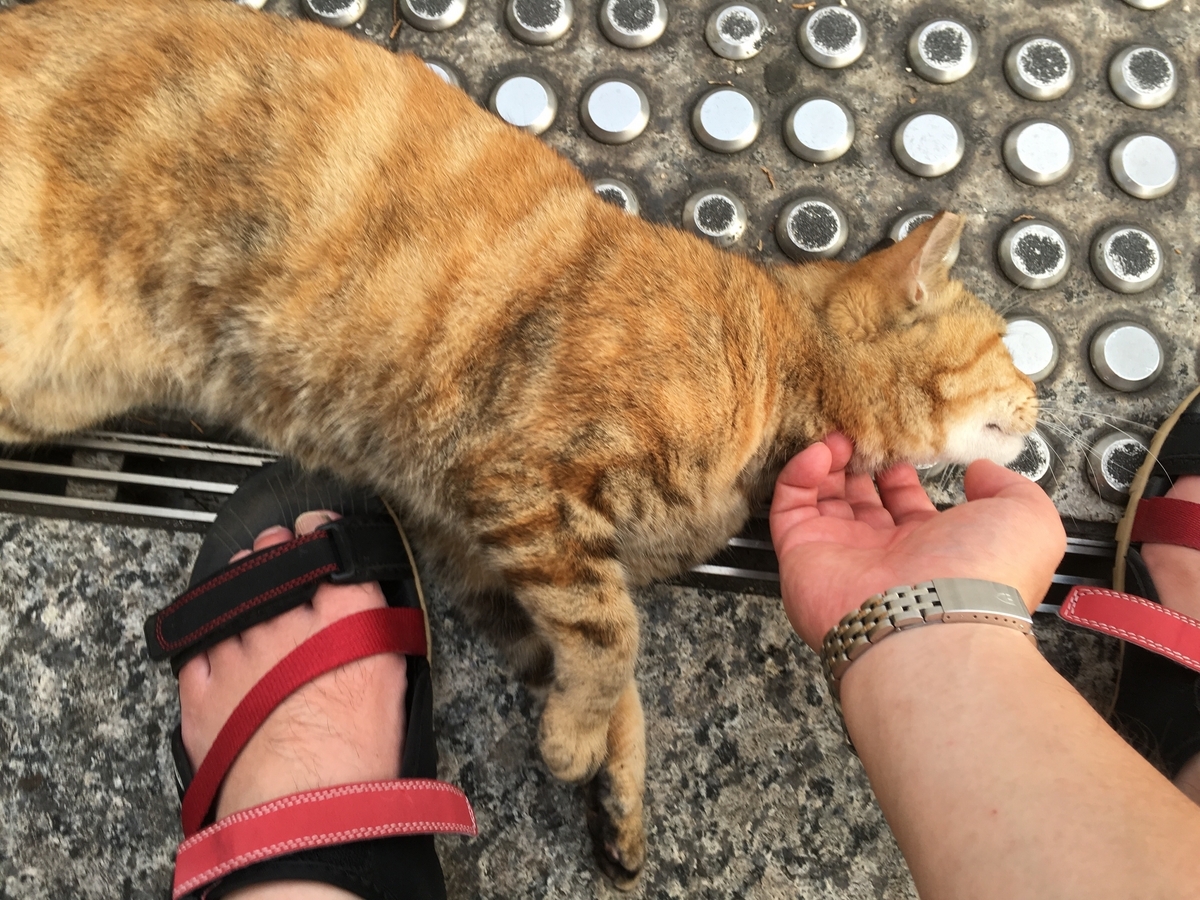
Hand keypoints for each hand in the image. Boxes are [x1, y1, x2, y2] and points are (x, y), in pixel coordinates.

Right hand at [769, 433, 1065, 649]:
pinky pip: (789, 507)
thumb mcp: (1027, 518)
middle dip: (860, 464)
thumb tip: (980, 471)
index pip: (905, 504)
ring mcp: (839, 553)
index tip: (900, 442)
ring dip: (827, 462)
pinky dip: (799, 473)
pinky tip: (820, 450)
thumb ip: (1008, 486)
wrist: (934, 619)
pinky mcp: (801, 552)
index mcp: (931, 548)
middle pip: (860, 501)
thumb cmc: (984, 575)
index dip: (900, 472)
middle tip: (864, 432)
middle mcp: (882, 554)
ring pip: (821, 499)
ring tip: (840, 433)